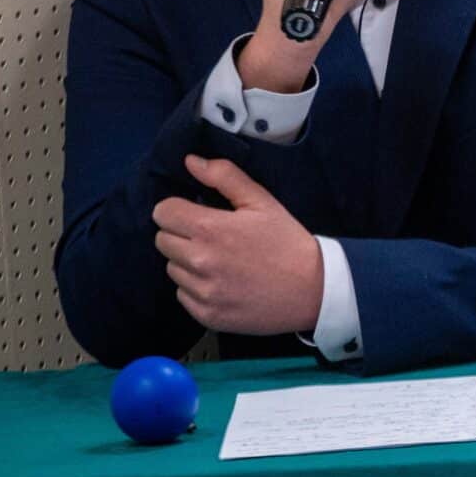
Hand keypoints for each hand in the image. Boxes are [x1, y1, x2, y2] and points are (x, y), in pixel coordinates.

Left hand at [153, 156, 323, 336]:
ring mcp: (202, 292)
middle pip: (162, 240)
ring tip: (220, 260)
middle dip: (181, 234)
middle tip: (211, 237)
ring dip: (187, 262)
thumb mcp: (261, 201)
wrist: (313, 290)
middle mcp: (200, 262)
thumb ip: (224, 176)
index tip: (195, 212)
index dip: (177, 208)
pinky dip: (196, 287)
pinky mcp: (206, 315)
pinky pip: (183, 294)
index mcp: (210, 229)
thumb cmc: (287, 241)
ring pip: (172, 268)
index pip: (163, 213)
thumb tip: (191, 162)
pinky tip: (223, 282)